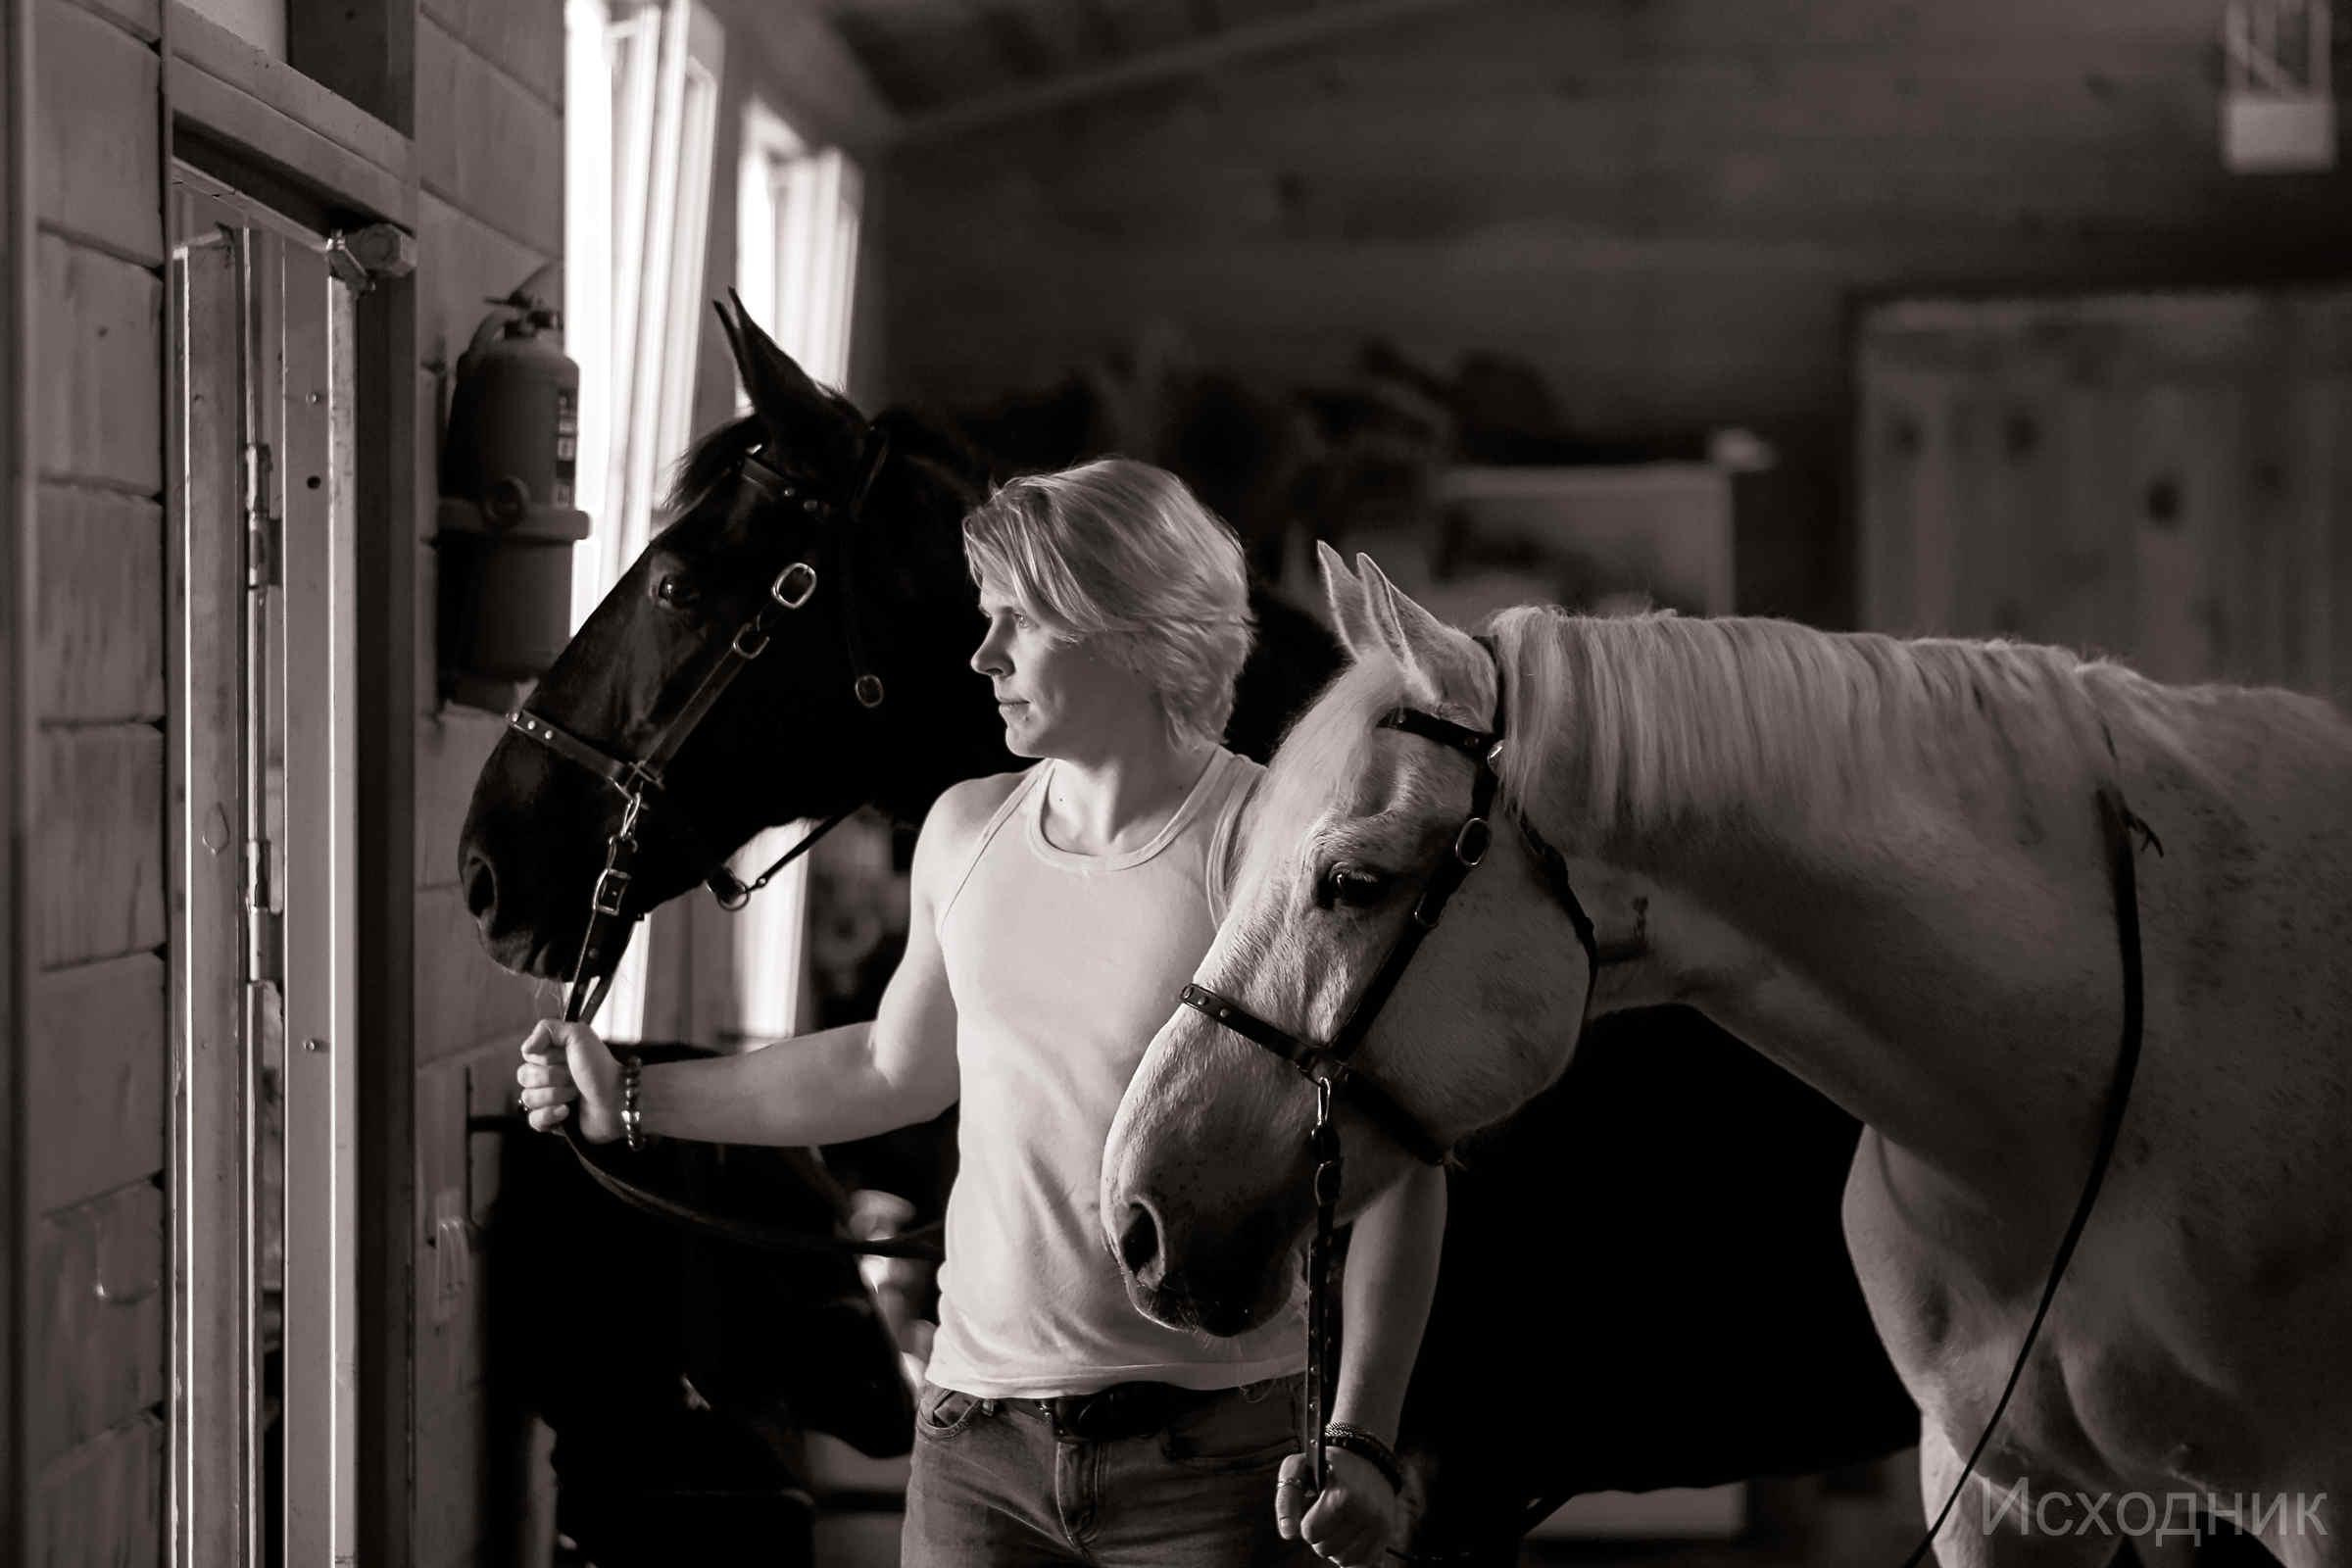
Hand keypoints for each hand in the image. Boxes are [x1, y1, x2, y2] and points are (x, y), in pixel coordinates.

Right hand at [515, 1019, 622, 1143]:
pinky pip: (533, 1120)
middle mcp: (550, 1076)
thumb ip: (548, 1029)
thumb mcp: (579, 1035)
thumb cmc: (601, 1069)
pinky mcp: (552, 1121)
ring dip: (555, 1095)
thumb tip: (526, 1047)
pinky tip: (566, 1112)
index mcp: (554, 1056)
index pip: (528, 1055)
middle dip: (551, 1077)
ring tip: (575, 1094)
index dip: (546, 1057)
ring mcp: (550, 1100)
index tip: (566, 1057)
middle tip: (573, 1077)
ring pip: (527, 1098)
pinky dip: (550, 1115)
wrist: (616, 1102)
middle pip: (524, 1076)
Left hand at [1275, 1446, 1397, 1566]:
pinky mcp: (1387, 1535)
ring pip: (1342, 1560)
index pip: (1310, 1532)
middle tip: (1328, 1515)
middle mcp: (1365, 1512)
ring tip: (1340, 1523)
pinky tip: (1352, 1534)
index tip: (1315, 1509)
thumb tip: (1288, 1533)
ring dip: (1336, 1546)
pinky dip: (1353, 1553)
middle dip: (1321, 1535)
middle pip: (1324, 1550)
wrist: (1370, 1459)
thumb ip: (1287, 1499)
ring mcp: (1379, 1526)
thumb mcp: (1301, 1467)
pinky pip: (1362, 1564)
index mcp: (1343, 1495)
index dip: (1307, 1523)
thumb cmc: (1330, 1465)